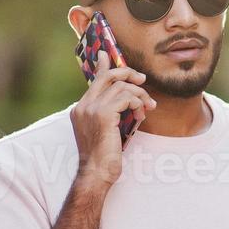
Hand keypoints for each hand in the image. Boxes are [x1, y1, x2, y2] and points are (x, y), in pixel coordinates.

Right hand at [71, 48, 154, 187]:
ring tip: (148, 106)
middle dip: (128, 74)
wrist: (96, 173)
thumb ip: (110, 114)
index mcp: (80, 109)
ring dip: (139, 95)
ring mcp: (91, 109)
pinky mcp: (103, 115)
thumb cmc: (103, 157)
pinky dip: (137, 103)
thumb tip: (124, 101)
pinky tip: (142, 114)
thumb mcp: (105, 131)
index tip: (106, 54)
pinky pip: (126, 98)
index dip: (103, 66)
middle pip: (107, 77)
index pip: (94, 80)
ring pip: (121, 87)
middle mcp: (83, 106)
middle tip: (142, 80)